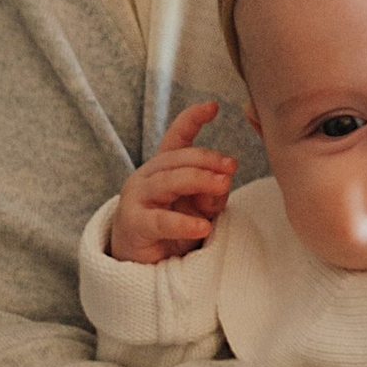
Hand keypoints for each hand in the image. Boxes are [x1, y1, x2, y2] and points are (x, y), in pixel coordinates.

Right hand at [111, 102, 237, 264]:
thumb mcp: (200, 208)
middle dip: (207, 159)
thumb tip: (224, 182)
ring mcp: (138, 197)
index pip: (177, 137)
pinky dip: (183, 223)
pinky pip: (161, 220)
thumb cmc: (173, 228)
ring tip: (222, 185)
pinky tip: (203, 226)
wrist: (141, 260)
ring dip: (198, 180)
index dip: (192, 119)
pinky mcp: (134, 223)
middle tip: (231, 165)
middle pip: (178, 158)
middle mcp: (148, 176)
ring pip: (169, 182)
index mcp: (165, 167)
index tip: (213, 106)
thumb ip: (212, 194)